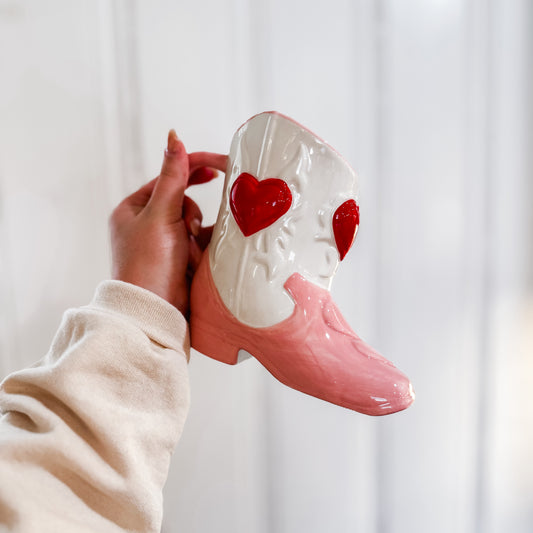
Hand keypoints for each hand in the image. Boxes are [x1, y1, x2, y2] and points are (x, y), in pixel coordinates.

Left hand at [109, 130, 226, 314]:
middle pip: (185, 200)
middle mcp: (148, 224)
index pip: (169, 177)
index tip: (223, 164)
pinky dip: (203, 247)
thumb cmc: (149, 264)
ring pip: (196, 222)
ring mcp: (165, 243)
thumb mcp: (160, 216)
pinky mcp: (180, 259)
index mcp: (134, 209)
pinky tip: (200, 257)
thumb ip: (173, 178)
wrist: (153, 312)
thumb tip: (174, 138)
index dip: (195, 168)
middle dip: (192, 215)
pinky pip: (200, 241)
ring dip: (197, 235)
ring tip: (188, 254)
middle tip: (189, 230)